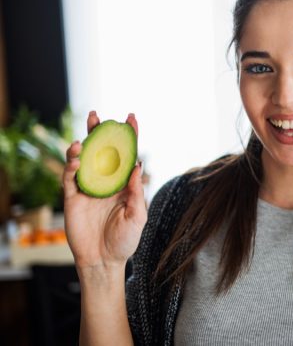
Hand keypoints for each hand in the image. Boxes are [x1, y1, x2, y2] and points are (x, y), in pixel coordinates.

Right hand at [63, 112, 146, 269]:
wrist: (104, 261)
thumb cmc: (125, 240)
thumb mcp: (137, 216)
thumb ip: (137, 192)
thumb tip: (138, 166)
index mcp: (124, 183)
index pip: (127, 154)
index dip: (128, 136)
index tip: (131, 117)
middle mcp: (105, 182)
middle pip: (100, 151)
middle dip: (97, 132)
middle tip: (96, 116)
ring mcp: (87, 189)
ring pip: (82, 161)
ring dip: (80, 147)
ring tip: (81, 141)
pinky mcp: (72, 199)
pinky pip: (69, 179)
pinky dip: (71, 167)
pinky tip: (75, 160)